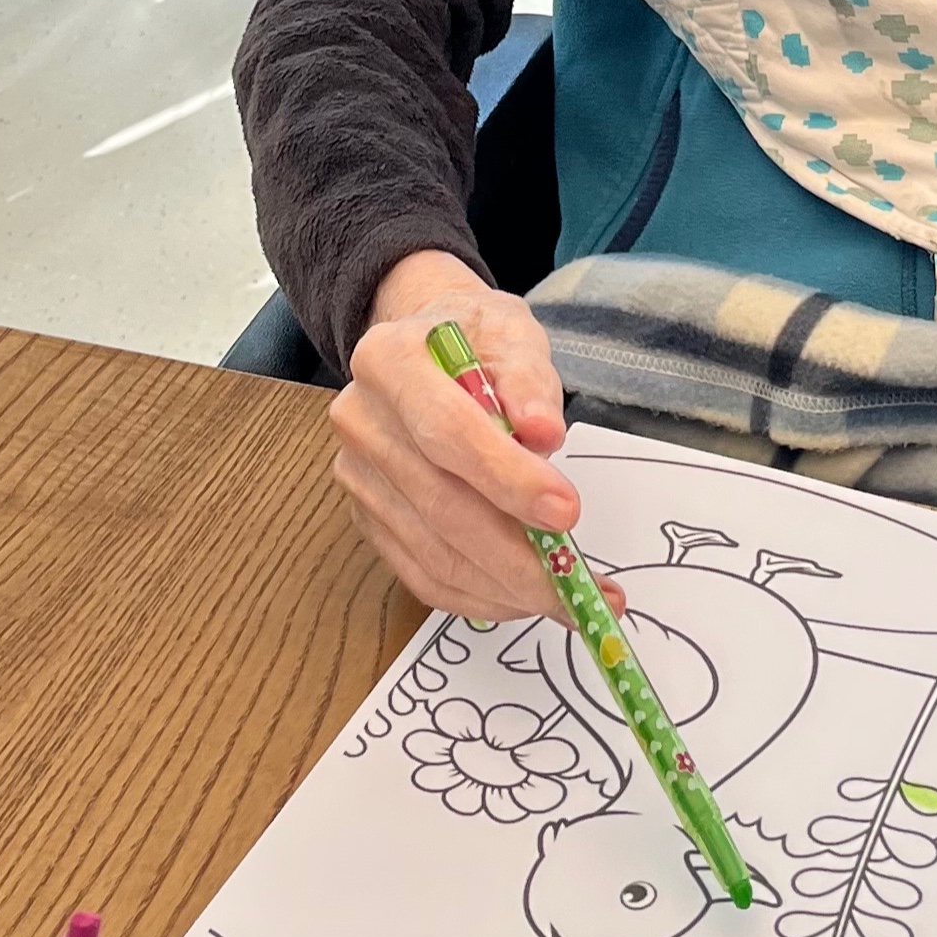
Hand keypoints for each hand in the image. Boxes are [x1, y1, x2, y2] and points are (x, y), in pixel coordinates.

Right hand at [330, 250, 612, 620]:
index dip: (507, 478)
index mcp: (388, 360)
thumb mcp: (512, 335)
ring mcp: (358, 475)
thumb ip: (529, 382)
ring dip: (504, 588)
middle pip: (439, 504)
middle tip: (579, 588)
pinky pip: (420, 573)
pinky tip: (522, 599)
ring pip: (432, 552)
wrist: (425, 343)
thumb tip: (544, 435)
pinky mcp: (367, 517)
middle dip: (516, 556)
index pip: (446, 431)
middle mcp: (360, 420)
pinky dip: (475, 597)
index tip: (567, 513)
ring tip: (568, 600)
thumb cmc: (476, 339)